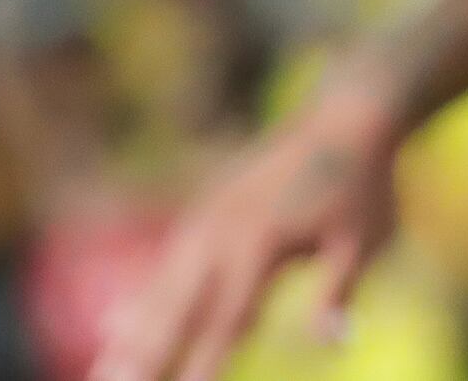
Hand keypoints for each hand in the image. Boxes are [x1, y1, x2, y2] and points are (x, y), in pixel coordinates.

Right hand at [93, 80, 399, 380]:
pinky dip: (139, 302)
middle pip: (175, 307)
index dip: (202, 362)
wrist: (347, 113)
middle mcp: (222, 232)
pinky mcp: (203, 214)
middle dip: (142, 354)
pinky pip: (165, 267)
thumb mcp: (365, 239)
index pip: (226, 318)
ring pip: (159, 289)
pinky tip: (114, 331)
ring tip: (102, 374)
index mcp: (262, 242)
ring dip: (129, 335)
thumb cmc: (362, 185)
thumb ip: (337, 291)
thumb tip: (329, 343)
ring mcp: (206, 220)